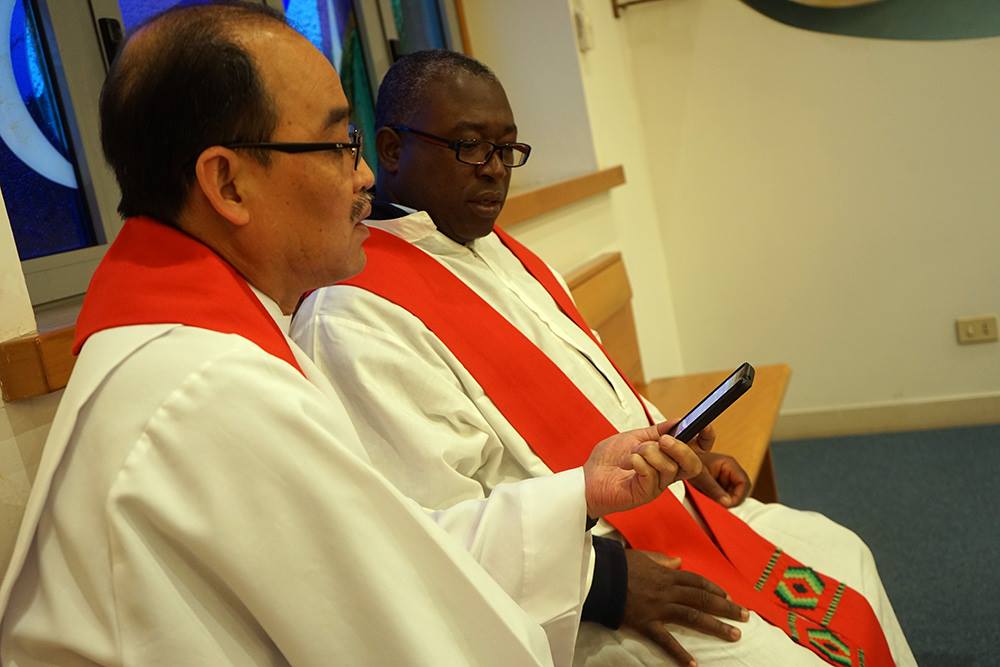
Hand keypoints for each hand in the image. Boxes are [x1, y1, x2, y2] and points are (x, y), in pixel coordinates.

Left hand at [583, 422, 701, 517]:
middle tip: (663, 440)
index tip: (704, 426)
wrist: (587, 478)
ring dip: (650, 453)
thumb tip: (678, 421)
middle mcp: (666, 472)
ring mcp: (657, 484)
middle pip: (693, 464)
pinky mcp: (645, 494)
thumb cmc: (608, 460)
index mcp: (666, 457)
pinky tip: (630, 462)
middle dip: (681, 448)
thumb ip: (656, 431)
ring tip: (634, 453)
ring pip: (670, 467)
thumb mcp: (633, 437)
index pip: (696, 451)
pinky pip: (652, 476)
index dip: (705, 439)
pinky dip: (641, 463)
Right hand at [623, 549, 747, 666]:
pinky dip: (680, 653)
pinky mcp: (647, 623)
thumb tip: (678, 562)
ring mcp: (659, 608)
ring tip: (734, 635)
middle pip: (702, 599)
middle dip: (726, 607)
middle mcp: (668, 591)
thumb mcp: (642, 556)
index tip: (730, 597)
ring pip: (693, 617)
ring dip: (715, 626)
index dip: (715, 590)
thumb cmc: (619, 565)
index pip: (697, 582)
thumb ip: (661, 560)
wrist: (600, 577)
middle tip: (745, 616)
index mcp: (667, 574)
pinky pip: (666, 640)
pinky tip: (693, 665)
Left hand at [689, 450, 750, 507]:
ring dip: (722, 502)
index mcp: (729, 464)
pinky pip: (723, 499)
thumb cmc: (688, 462)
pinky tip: (707, 499)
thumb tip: (727, 503)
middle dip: (730, 501)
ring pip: (732, 497)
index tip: (727, 505)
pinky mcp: (719, 487)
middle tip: (717, 506)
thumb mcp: (700, 476)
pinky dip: (717, 502)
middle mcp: (730, 472)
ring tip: (708, 500)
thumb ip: (713, 489)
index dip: (738, 496)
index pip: (744, 483)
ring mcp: (725, 480)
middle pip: (740, 492)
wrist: (678, 463)